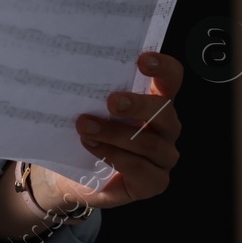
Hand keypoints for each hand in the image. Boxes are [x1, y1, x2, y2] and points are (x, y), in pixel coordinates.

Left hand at [36, 51, 183, 211]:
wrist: (70, 177)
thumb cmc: (85, 133)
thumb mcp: (88, 108)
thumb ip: (92, 92)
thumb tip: (71, 70)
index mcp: (154, 101)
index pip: (171, 79)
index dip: (163, 68)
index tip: (142, 60)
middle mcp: (165, 127)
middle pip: (165, 111)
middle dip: (138, 105)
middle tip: (112, 101)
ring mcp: (163, 156)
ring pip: (149, 142)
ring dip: (114, 133)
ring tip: (85, 126)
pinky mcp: (154, 182)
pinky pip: (139, 167)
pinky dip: (113, 155)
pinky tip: (91, 147)